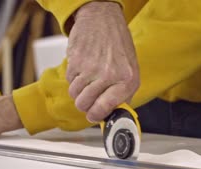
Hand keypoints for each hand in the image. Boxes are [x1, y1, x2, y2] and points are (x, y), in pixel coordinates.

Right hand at [66, 2, 139, 122]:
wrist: (103, 20)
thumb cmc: (119, 48)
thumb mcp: (131, 72)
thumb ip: (123, 95)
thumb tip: (112, 115)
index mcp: (127, 81)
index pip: (106, 108)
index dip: (96, 116)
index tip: (93, 117)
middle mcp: (110, 76)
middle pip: (85, 104)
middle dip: (85, 105)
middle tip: (88, 100)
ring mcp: (91, 68)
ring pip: (75, 95)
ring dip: (78, 92)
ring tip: (87, 82)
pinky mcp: (76, 61)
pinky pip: (69, 81)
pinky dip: (74, 79)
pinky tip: (83, 69)